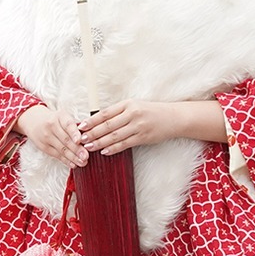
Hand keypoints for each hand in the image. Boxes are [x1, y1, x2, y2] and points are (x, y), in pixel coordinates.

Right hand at [16, 104, 86, 166]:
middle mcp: (52, 126)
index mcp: (60, 116)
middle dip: (77, 149)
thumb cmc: (55, 119)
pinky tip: (73, 164)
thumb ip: (75, 126)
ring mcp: (47, 137)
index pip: (68, 125)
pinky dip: (66, 161)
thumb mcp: (64, 117)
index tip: (80, 140)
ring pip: (62, 149)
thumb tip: (89, 138)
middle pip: (65, 139)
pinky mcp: (44, 147)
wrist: (34, 121)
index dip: (74, 133)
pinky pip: (57, 155)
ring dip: (73, 157)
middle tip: (86, 156)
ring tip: (83, 162)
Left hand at [82, 100, 222, 153]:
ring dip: (100, 142)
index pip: (105, 113)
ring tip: (89, 147)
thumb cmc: (151, 111)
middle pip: (108, 125)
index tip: (81, 126)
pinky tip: (104, 151)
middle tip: (81, 139)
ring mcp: (138, 126)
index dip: (92, 120)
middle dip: (92, 133)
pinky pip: (125, 144)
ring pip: (114, 136)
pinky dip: (113, 148)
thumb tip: (98, 120)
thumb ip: (119, 112)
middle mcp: (132, 114)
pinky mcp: (143, 137)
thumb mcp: (135, 106)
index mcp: (128, 104)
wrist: (174, 118)